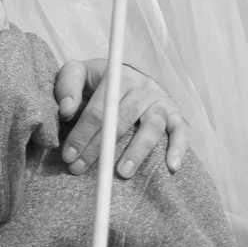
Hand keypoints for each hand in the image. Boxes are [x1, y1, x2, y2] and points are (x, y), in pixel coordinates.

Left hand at [54, 60, 188, 177]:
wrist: (124, 73)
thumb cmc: (94, 79)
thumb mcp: (75, 73)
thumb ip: (67, 87)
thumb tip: (66, 110)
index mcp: (117, 77)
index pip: (99, 110)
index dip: (82, 134)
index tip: (68, 155)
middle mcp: (142, 87)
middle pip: (122, 121)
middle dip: (99, 148)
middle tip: (81, 168)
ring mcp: (160, 100)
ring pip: (152, 127)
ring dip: (137, 152)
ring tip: (122, 173)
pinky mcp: (174, 112)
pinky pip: (181, 130)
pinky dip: (179, 147)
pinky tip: (172, 166)